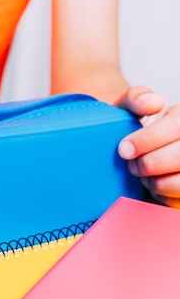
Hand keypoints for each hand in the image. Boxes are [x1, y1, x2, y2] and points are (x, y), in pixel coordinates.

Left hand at [115, 86, 179, 206]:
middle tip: (132, 165)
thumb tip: (154, 101)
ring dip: (156, 182)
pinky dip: (163, 195)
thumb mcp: (130, 109)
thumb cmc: (135, 130)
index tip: (124, 150)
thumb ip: (137, 98)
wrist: (137, 152)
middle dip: (150, 163)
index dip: (149, 140)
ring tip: (144, 174)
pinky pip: (178, 200)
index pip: (177, 126)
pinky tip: (156, 183)